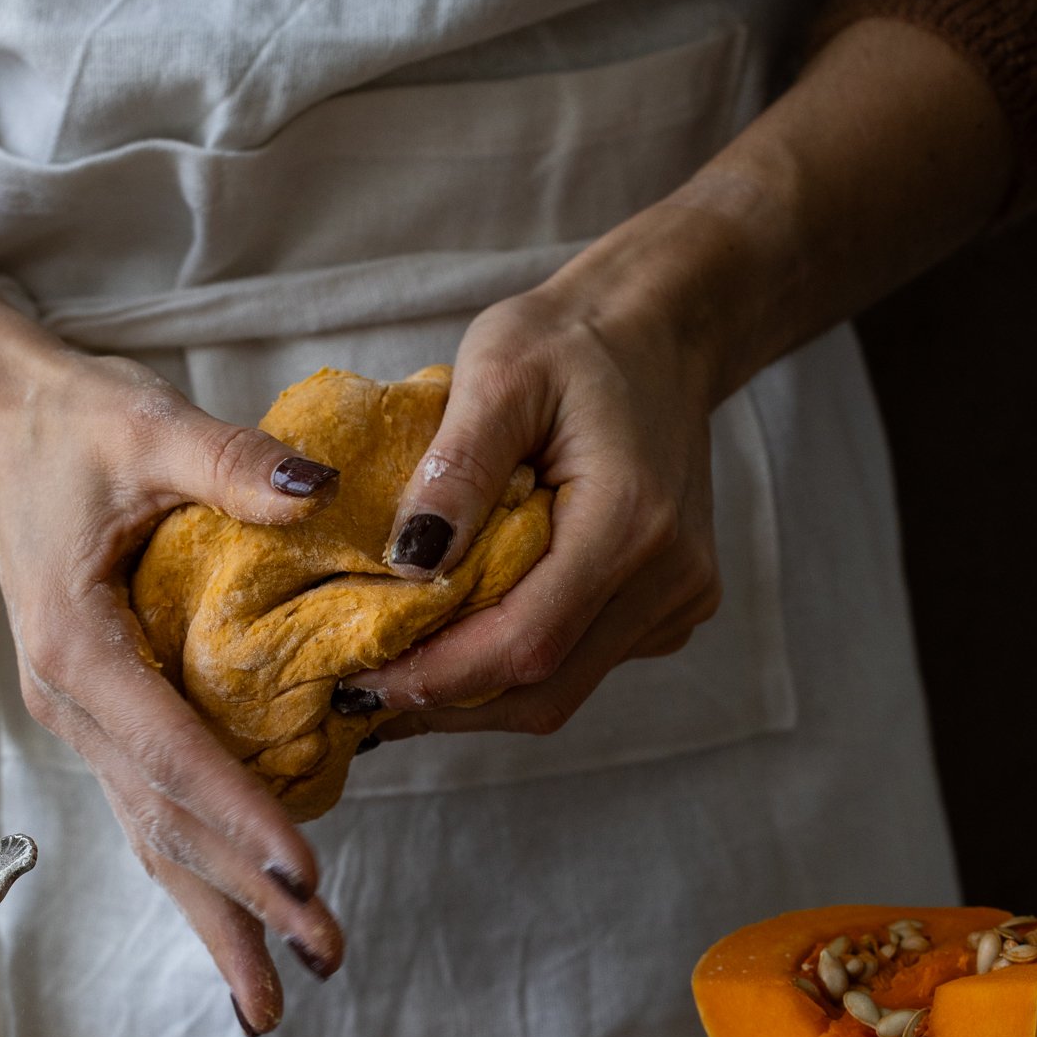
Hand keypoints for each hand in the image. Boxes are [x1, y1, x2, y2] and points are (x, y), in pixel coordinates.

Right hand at [0, 344, 346, 1034]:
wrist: (4, 424)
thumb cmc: (75, 423)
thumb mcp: (148, 423)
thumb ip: (228, 462)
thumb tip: (314, 492)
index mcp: (78, 647)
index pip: (171, 751)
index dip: (239, 815)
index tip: (302, 877)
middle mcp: (74, 705)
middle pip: (166, 824)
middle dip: (243, 899)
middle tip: (321, 959)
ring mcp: (85, 723)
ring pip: (155, 838)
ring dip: (217, 917)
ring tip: (273, 998)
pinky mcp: (106, 719)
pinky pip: (153, 811)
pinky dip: (197, 873)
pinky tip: (241, 920)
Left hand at [341, 218, 723, 737]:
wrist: (658, 333)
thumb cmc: (569, 343)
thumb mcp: (498, 371)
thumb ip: (457, 469)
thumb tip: (409, 563)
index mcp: (630, 522)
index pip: (526, 643)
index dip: (437, 678)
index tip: (357, 681)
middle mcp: (669, 578)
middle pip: (544, 692)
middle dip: (446, 703)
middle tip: (361, 692)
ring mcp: (679, 602)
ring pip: (560, 692)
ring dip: (473, 694)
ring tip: (395, 673)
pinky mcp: (671, 611)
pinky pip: (581, 665)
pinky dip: (511, 668)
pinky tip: (458, 640)